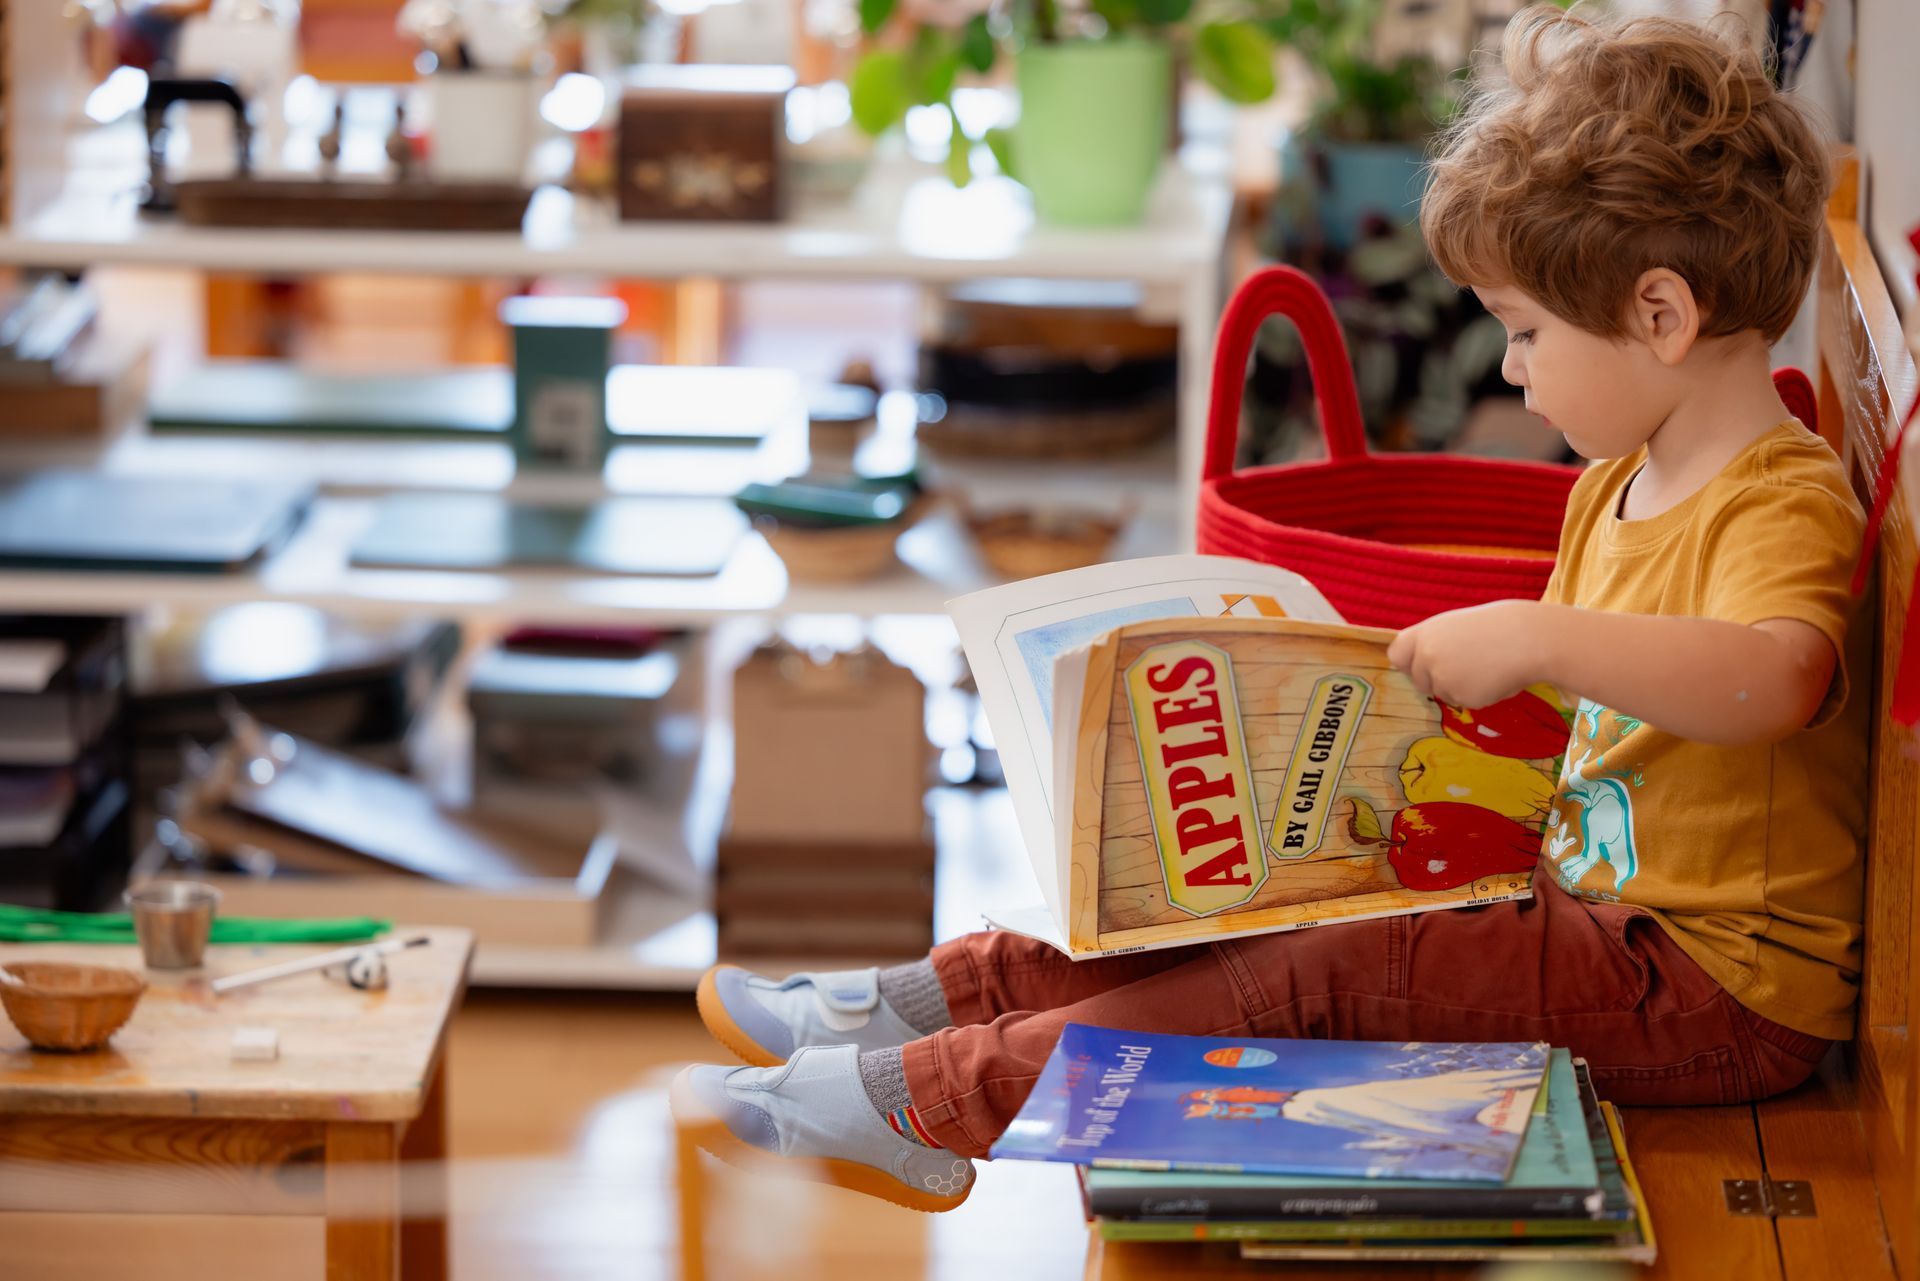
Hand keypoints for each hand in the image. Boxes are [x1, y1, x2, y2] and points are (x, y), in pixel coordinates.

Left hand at [1388, 600, 1552, 708]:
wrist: (1530, 639)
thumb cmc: (1500, 626)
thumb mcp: (1457, 625)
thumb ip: (1436, 642)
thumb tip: (1424, 660)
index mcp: (1425, 633)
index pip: (1396, 654)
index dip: (1409, 663)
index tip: (1423, 665)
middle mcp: (1426, 656)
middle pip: (1419, 680)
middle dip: (1437, 680)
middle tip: (1465, 667)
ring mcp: (1442, 678)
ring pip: (1442, 694)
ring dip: (1459, 687)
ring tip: (1486, 667)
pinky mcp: (1461, 697)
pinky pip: (1464, 702)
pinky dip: (1478, 695)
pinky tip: (1495, 678)